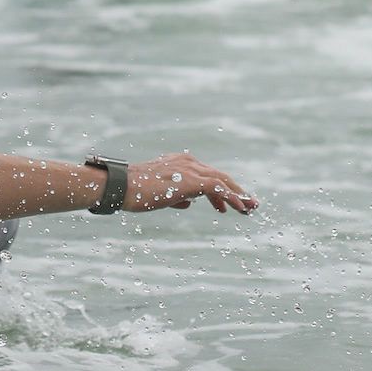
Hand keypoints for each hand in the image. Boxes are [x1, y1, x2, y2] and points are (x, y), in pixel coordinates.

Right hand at [125, 153, 256, 214]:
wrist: (121, 186)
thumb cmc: (134, 190)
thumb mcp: (159, 194)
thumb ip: (176, 196)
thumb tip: (188, 203)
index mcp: (180, 162)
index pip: (208, 175)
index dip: (222, 191)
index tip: (227, 207)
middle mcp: (188, 162)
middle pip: (220, 176)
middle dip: (237, 191)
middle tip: (250, 205)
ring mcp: (190, 169)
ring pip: (223, 181)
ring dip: (239, 196)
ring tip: (250, 209)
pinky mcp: (191, 180)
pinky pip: (218, 188)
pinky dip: (232, 198)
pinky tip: (240, 208)